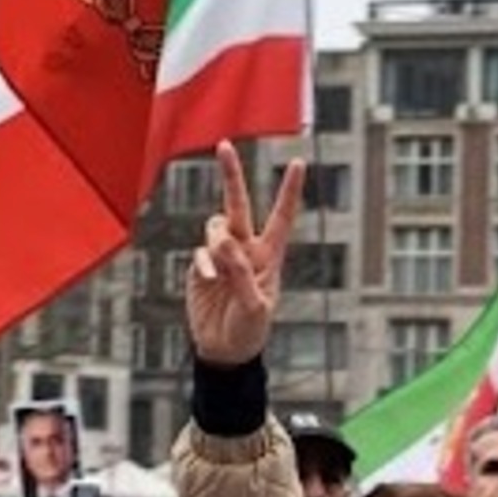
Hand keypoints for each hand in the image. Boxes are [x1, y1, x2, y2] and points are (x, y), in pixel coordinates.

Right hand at [184, 143, 303, 366]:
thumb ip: (240, 273)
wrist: (224, 350)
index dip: (289, 191)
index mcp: (269, 255)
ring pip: (215, 226)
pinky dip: (204, 264)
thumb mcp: (255, 306)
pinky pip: (199, 253)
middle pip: (238, 204)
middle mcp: (245, 249)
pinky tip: (208, 280)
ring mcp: (221, 256)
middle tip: (224, 145)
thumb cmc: (249, 330)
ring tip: (220, 267)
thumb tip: (222, 242)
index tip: (298, 162)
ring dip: (217, 239)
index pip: (281, 217)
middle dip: (231, 175)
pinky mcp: (200, 268)